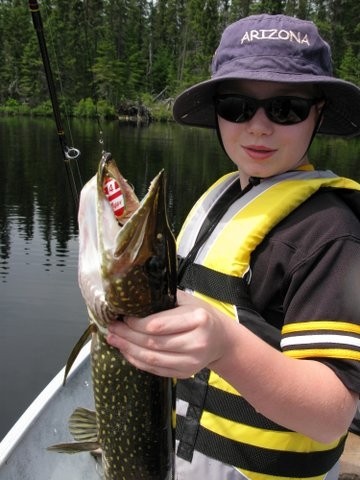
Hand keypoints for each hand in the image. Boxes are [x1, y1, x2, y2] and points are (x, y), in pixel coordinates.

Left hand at [106, 290, 237, 377]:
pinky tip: (127, 351)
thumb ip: (165, 298)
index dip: (136, 323)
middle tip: (111, 328)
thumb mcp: (188, 301)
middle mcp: (196, 342)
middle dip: (127, 336)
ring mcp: (191, 361)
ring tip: (114, 339)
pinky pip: (155, 369)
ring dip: (128, 349)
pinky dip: (137, 361)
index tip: (122, 316)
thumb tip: (133, 295)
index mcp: (198, 319)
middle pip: (152, 342)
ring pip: (151, 358)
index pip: (158, 324)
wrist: (222, 340)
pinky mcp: (185, 373)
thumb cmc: (202, 316)